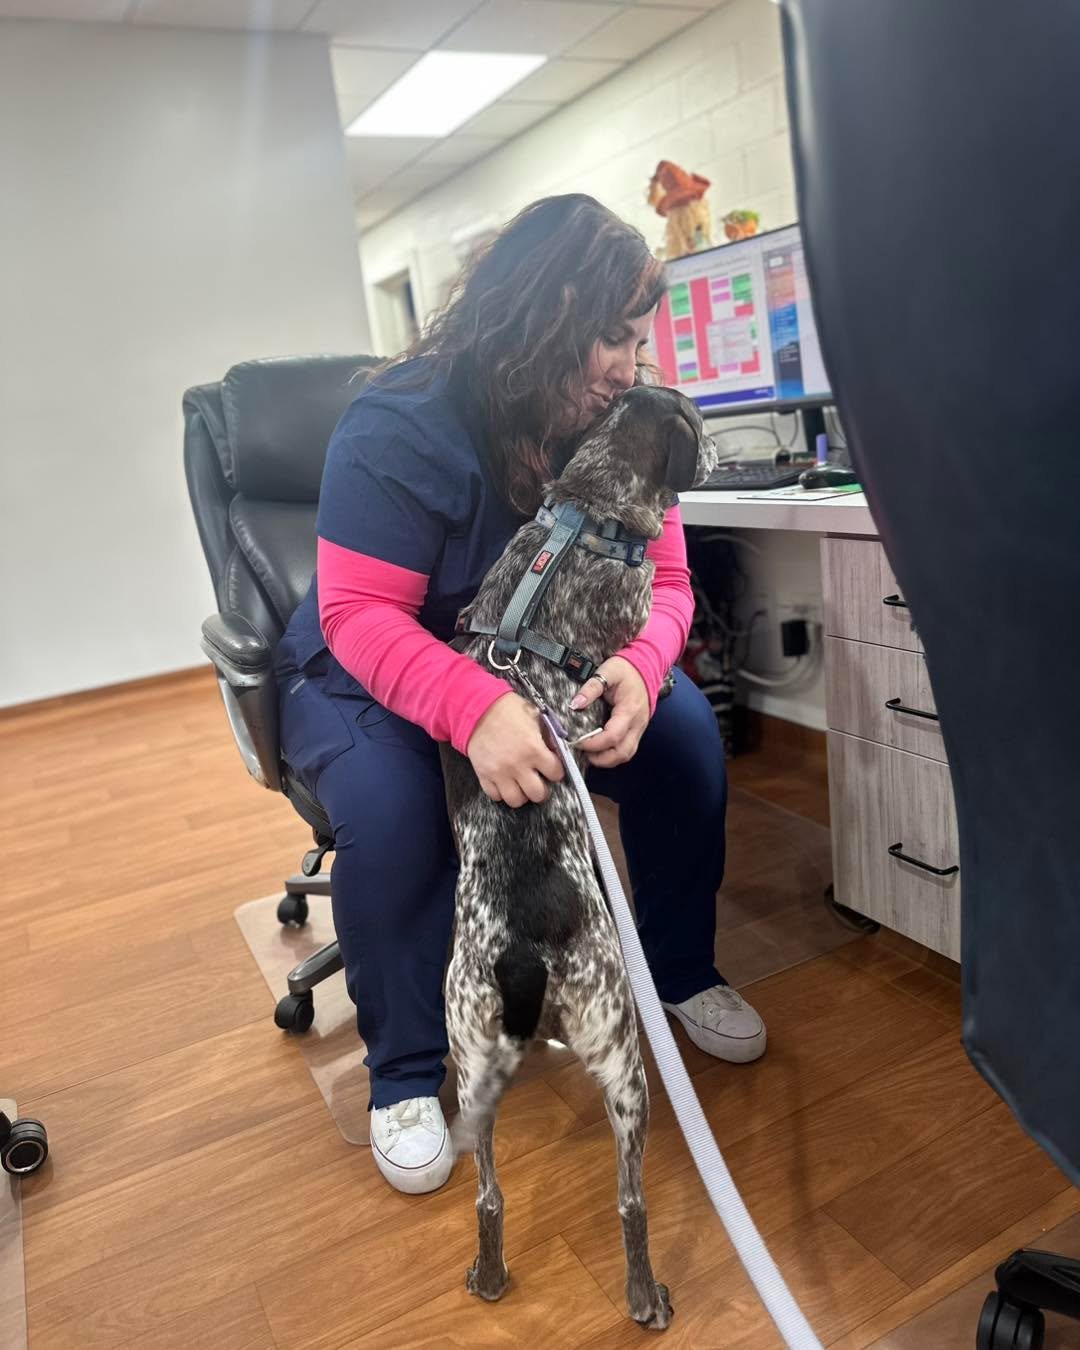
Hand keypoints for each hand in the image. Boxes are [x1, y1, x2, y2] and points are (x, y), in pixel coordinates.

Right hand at [466, 692, 564, 807]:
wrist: (478, 709)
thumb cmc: (509, 710)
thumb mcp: (535, 718)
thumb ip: (548, 737)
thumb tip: (557, 752)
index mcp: (534, 749)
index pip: (556, 773)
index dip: (556, 771)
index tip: (552, 768)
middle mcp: (518, 765)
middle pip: (537, 794)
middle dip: (541, 789)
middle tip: (538, 781)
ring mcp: (499, 773)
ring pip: (516, 800)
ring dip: (521, 794)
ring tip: (521, 784)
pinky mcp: (483, 775)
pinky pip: (495, 796)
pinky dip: (501, 792)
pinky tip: (504, 782)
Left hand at [569, 656, 649, 768]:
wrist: (646, 667)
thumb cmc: (626, 670)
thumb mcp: (607, 672)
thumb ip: (591, 688)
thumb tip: (575, 704)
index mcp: (629, 710)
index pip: (612, 736)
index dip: (594, 744)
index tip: (578, 742)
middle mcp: (637, 723)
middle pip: (622, 752)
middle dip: (601, 758)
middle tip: (582, 753)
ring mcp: (639, 728)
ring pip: (626, 754)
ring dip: (608, 759)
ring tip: (589, 754)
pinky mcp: (637, 730)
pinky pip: (627, 749)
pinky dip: (613, 754)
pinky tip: (600, 751)